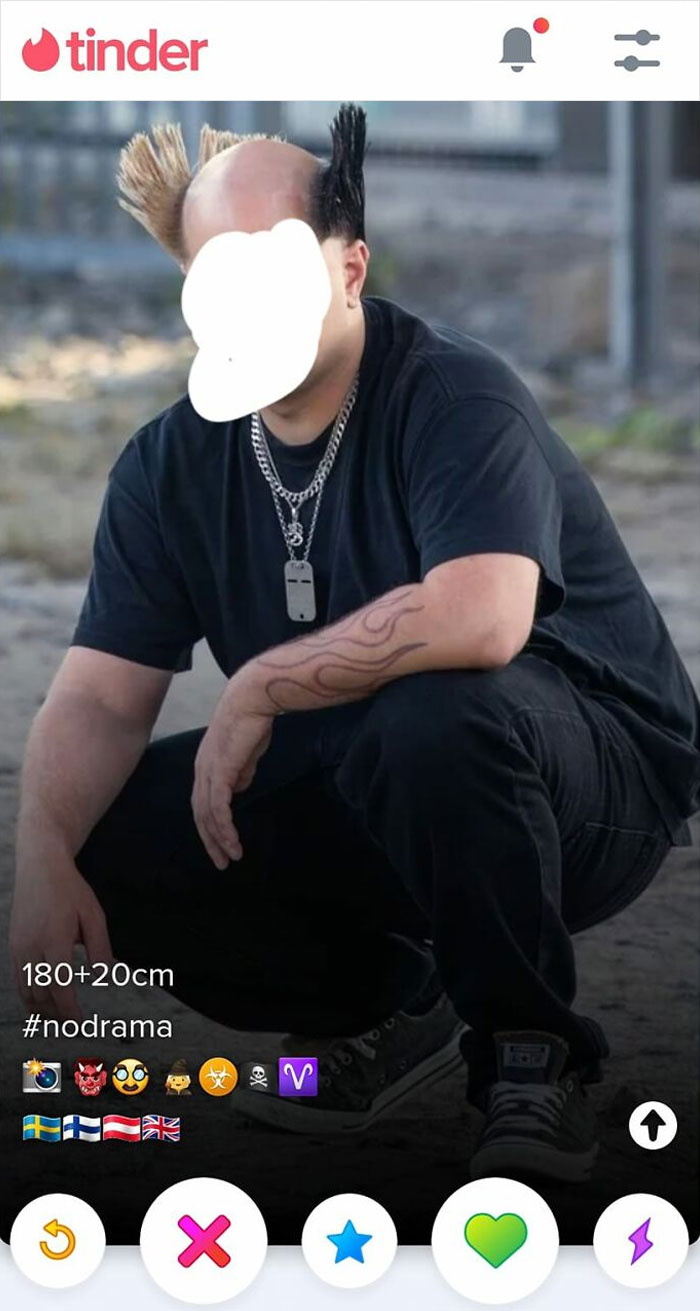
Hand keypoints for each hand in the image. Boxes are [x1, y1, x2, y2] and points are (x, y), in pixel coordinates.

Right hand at [10, 855, 113, 1020]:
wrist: (39, 867)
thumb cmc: (70, 890)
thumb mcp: (94, 914)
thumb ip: (100, 947)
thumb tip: (103, 976)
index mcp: (54, 940)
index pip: (60, 986)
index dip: (68, 1010)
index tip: (80, 1023)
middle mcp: (32, 947)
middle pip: (41, 995)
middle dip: (57, 1014)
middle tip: (73, 1024)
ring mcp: (18, 947)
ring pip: (26, 991)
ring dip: (41, 1009)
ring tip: (58, 1018)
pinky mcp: (13, 945)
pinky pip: (18, 979)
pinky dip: (29, 995)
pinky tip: (41, 1002)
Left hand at [192, 673, 273, 868]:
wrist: (253, 700)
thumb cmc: (253, 722)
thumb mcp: (246, 753)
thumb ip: (241, 771)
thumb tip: (239, 788)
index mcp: (205, 766)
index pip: (203, 802)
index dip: (210, 825)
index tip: (221, 843)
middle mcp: (201, 771)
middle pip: (200, 814)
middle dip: (210, 840)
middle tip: (221, 862)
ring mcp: (208, 772)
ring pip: (207, 815)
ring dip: (219, 839)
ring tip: (231, 857)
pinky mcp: (220, 773)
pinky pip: (218, 808)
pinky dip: (223, 828)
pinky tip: (232, 842)